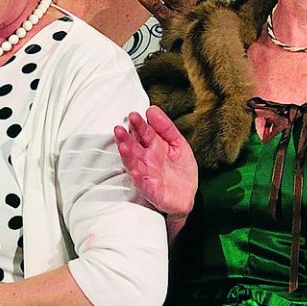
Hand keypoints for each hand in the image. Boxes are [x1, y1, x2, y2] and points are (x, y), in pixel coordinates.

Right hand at [113, 106, 198, 230]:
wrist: (188, 196)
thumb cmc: (181, 170)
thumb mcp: (178, 143)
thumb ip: (166, 127)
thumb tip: (152, 109)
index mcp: (154, 146)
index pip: (143, 132)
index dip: (138, 124)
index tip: (133, 115)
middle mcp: (147, 159)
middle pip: (133, 146)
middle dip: (126, 138)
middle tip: (119, 128)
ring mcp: (147, 173)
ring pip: (133, 163)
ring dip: (127, 155)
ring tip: (122, 146)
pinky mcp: (150, 189)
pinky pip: (142, 183)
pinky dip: (138, 177)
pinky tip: (135, 170)